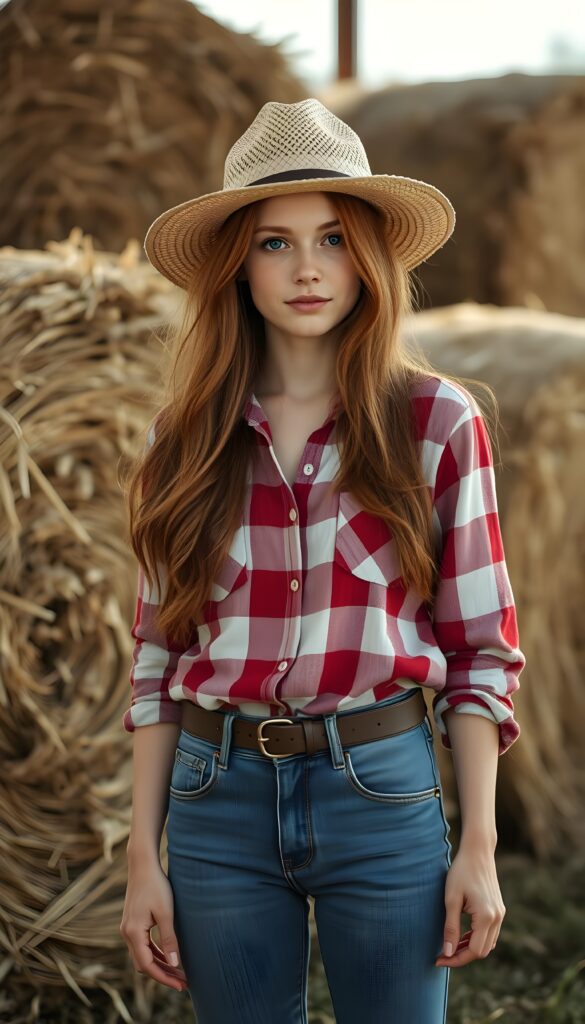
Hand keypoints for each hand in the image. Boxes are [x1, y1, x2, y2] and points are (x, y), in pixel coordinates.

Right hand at [120, 858, 188, 991]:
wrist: (143, 865)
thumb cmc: (156, 885)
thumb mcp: (166, 913)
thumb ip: (169, 939)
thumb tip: (175, 964)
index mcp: (133, 932)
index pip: (147, 965)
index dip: (164, 978)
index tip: (181, 985)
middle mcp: (127, 933)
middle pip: (144, 964)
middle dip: (163, 975)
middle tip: (183, 982)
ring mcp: (128, 929)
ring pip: (143, 956)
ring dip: (160, 965)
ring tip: (179, 973)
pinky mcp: (133, 924)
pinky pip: (144, 946)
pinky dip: (156, 953)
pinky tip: (169, 956)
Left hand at [434, 843, 505, 967]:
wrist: (478, 851)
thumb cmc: (461, 872)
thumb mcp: (451, 899)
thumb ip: (450, 927)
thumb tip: (448, 953)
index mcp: (486, 916)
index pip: (474, 951)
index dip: (456, 959)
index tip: (438, 959)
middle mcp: (497, 918)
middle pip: (482, 951)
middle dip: (462, 956)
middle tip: (442, 954)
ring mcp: (500, 914)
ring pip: (487, 944)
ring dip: (469, 948)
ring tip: (450, 944)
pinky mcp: (499, 910)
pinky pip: (490, 933)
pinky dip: (476, 938)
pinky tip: (462, 934)